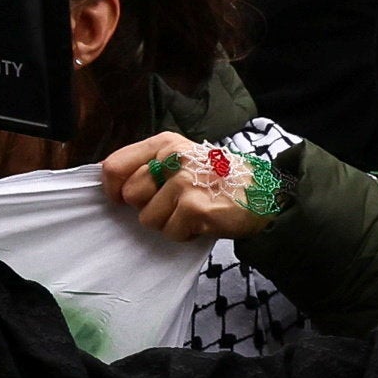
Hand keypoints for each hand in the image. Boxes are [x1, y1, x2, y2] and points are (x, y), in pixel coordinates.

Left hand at [102, 135, 274, 244]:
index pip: (114, 166)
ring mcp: (183, 183)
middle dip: (148, 207)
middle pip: (130, 196)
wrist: (264, 192)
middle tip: (174, 204)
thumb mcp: (183, 158)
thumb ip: (151, 165)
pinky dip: (185, 233)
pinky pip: (171, 232)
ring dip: (168, 223)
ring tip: (191, 212)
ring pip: (148, 219)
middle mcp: (172, 159)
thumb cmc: (219, 178)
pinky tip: (202, 221)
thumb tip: (113, 185)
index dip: (112, 188)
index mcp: (165, 144)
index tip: (119, 199)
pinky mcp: (194, 207)